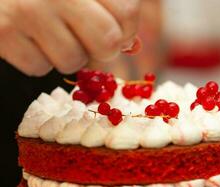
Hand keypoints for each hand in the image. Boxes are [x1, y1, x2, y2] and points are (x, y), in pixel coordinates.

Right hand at [0, 0, 140, 75]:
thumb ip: (112, 12)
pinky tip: (28, 37)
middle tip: (85, 38)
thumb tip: (132, 47)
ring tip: (51, 33)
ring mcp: (29, 10)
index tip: (117, 32)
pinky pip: (39, 68)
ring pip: (72, 61)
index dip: (126, 32)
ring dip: (67, 54)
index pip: (127, 15)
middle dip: (101, 49)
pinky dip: (38, 59)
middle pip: (107, 43)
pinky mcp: (4, 32)